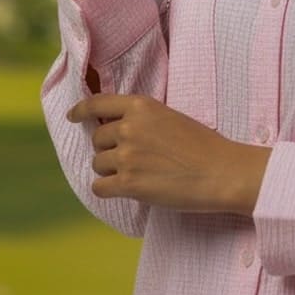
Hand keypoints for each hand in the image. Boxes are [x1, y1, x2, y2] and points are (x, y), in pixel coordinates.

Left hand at [67, 94, 271, 216]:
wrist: (221, 171)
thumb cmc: (203, 145)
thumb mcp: (170, 118)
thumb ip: (142, 120)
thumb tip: (116, 130)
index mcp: (141, 106)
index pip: (98, 104)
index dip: (81, 111)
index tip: (73, 116)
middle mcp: (129, 127)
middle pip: (97, 139)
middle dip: (108, 149)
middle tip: (131, 158)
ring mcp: (127, 155)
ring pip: (97, 164)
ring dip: (110, 171)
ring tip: (136, 174)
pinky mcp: (128, 183)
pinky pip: (100, 187)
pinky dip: (109, 190)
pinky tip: (126, 190)